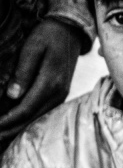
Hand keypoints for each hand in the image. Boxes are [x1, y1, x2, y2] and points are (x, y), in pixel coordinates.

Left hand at [0, 19, 82, 143]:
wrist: (70, 32)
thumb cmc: (48, 36)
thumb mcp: (32, 48)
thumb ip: (22, 72)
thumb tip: (12, 96)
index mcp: (50, 83)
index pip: (26, 109)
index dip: (8, 120)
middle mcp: (58, 94)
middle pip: (32, 119)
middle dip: (11, 129)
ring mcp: (61, 96)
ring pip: (38, 119)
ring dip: (19, 128)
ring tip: (2, 135)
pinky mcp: (59, 95)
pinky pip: (42, 113)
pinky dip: (28, 121)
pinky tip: (17, 124)